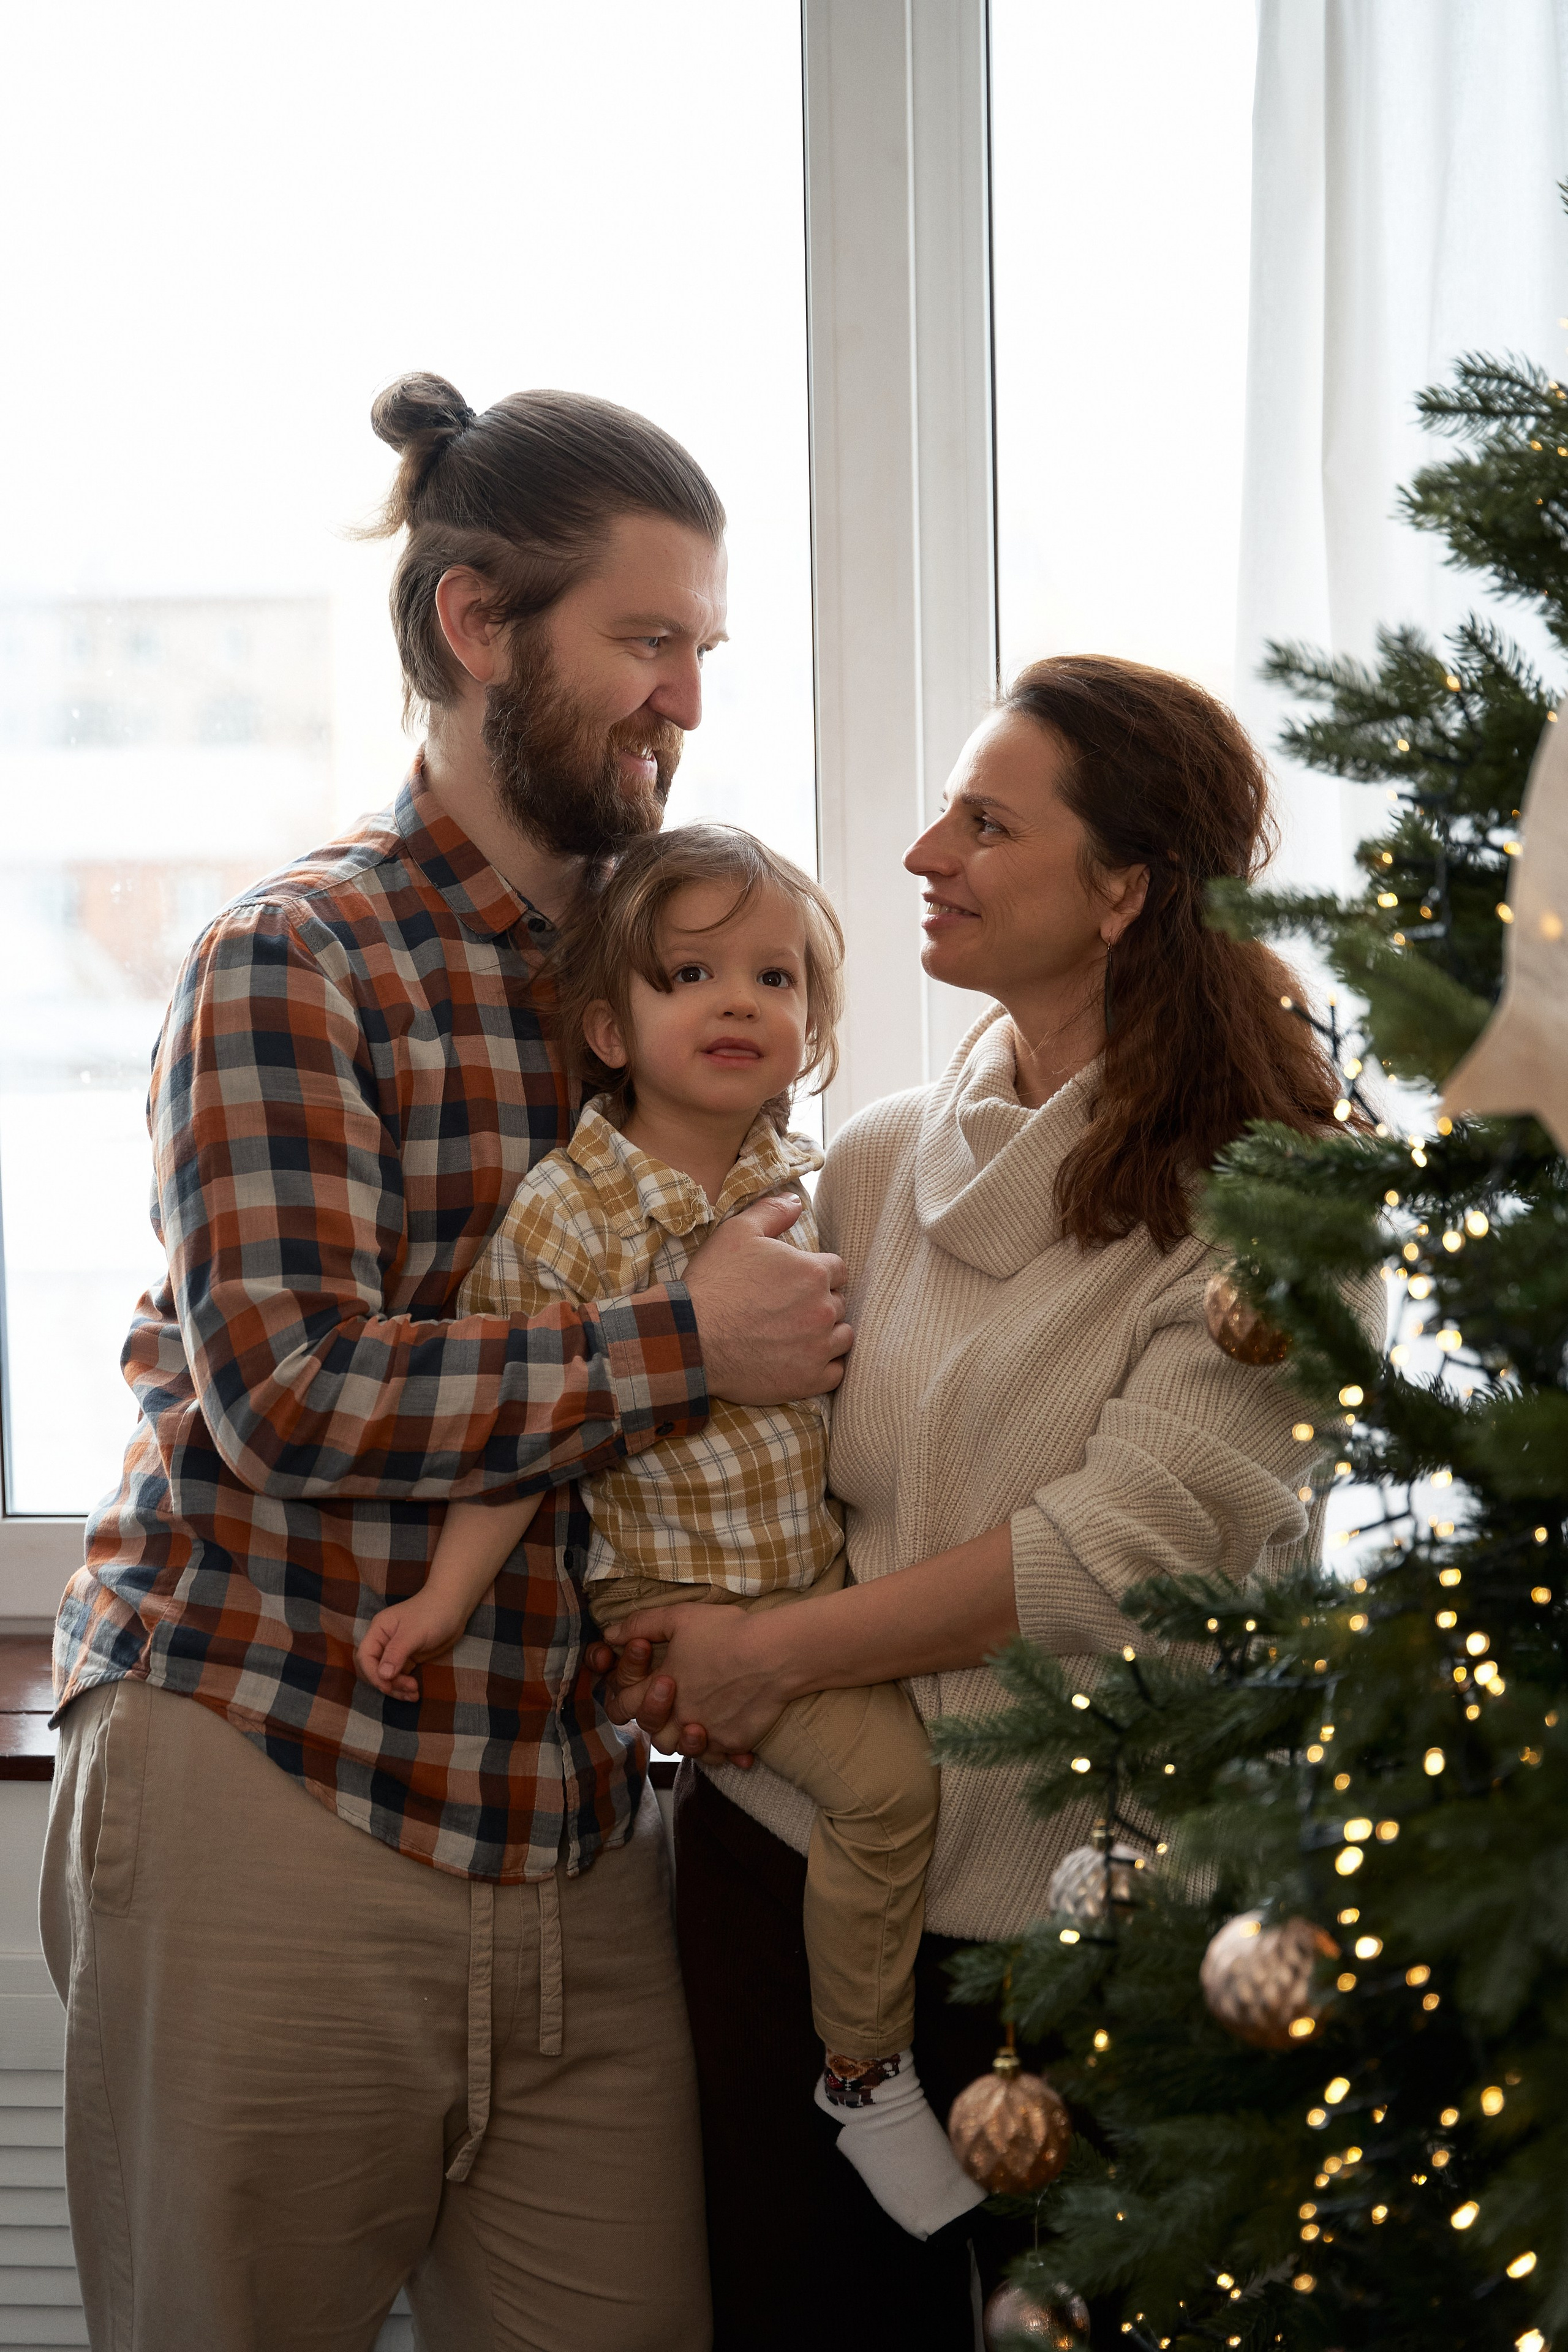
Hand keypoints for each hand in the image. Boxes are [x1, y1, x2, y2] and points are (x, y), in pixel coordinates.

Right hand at [356, 1593, 467, 1702]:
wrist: (455, 1608)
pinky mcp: (408, 1658)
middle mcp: (384, 1642)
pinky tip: (415, 1694)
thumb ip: (396, 1653)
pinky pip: (400, 1677)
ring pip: (387, 1677)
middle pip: (374, 1670)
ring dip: (397, 1689)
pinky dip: (405, 1687)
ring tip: (414, 1695)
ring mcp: (396, 1651)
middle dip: (388, 1683)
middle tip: (409, 1688)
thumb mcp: (414, 1633)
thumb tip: (383, 1675)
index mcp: (379, 1631)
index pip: (365, 1657)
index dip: (373, 1674)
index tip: (388, 1685)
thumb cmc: (433, 1613)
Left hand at [588, 1602, 789, 1761]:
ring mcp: (706, 1734)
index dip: (627, 1693)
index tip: (649, 1677)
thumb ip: (641, 1624)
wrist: (774, 1654)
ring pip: (680, 1748)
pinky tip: (723, 1727)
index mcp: (658, 1689)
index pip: (624, 1704)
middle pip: (652, 1733)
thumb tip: (610, 1634)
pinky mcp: (732, 1742)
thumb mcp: (679, 1617)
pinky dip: (715, 1746)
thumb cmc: (727, 1632)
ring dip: (682, 1736)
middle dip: (656, 1717)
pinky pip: (716, 1756)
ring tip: (695, 1716)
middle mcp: (678, 1718)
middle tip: (674, 1695)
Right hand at [683, 1195, 851, 1404]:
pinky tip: (802, 1360)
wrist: (690, 1338)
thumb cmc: (713, 1284)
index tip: (798, 1283)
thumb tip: (796, 1200)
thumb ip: (773, 1212)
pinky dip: (823, 1367)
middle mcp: (823, 1310)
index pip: (838, 1270)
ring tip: (799, 1335)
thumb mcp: (737, 1232)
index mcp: (812, 1273)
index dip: (818, 1274)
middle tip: (790, 1309)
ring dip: (827, 1334)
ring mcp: (818, 1348)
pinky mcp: (808, 1380)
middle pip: (839, 1303)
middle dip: (820, 1303)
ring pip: (843, 1337)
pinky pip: (835, 1373)